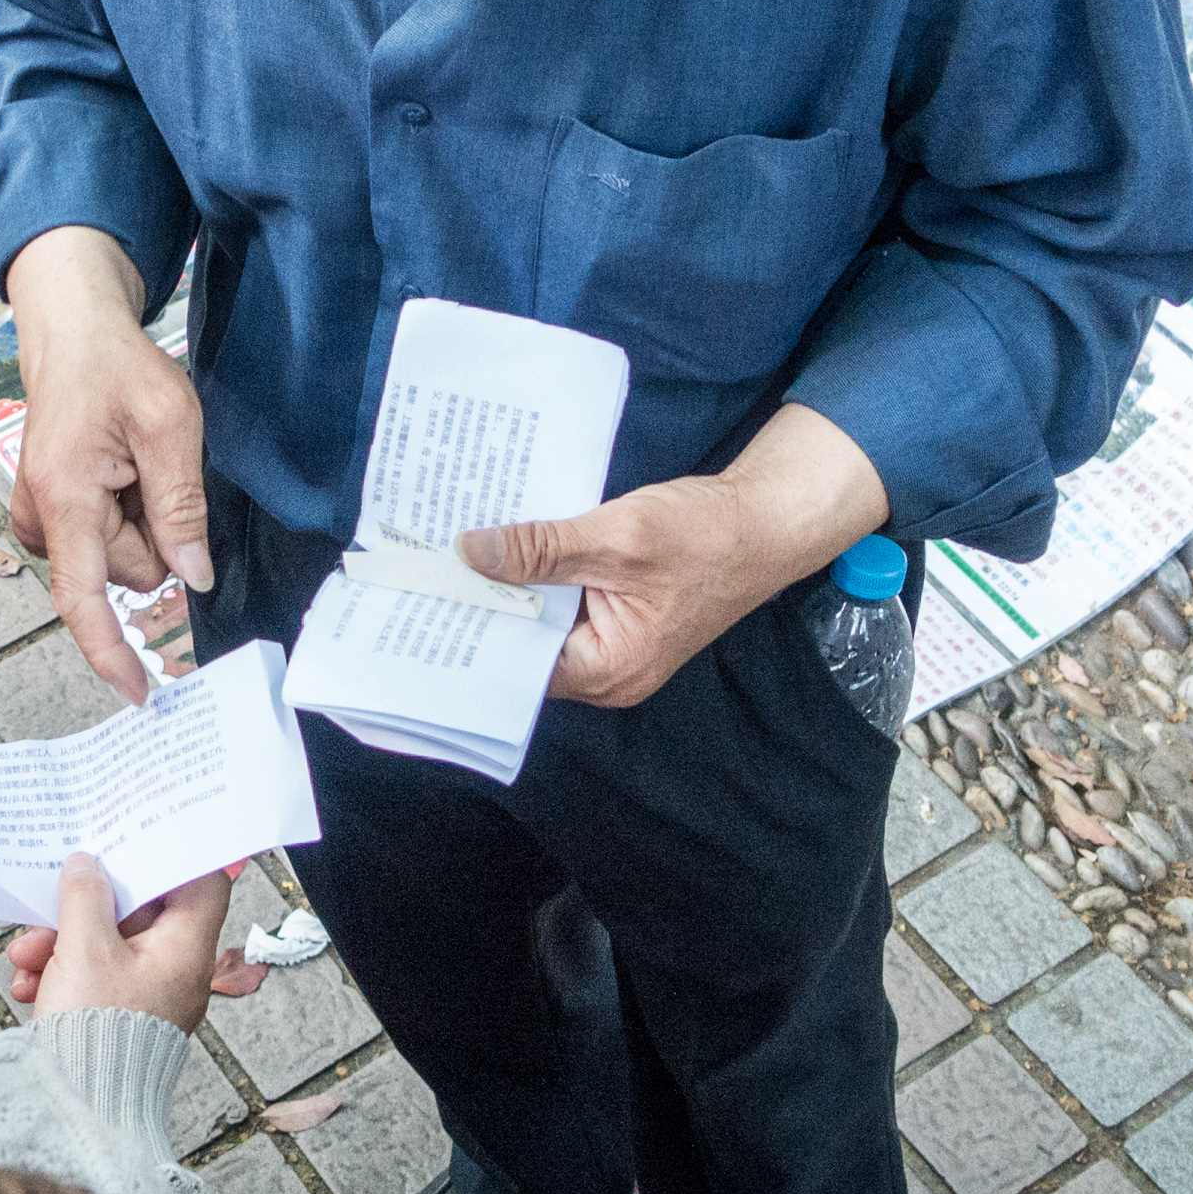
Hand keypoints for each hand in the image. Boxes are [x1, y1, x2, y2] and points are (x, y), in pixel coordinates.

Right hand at [0, 227, 211, 703]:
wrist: (72, 335)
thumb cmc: (116, 368)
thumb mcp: (170, 424)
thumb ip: (181, 507)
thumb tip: (191, 580)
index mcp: (66, 497)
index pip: (84, 597)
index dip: (112, 650)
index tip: (139, 692)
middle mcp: (42, 518)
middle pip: (128, 572)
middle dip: (157, 531)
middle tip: (152, 463)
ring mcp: (42, 520)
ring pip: (122, 559)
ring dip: (142, 519)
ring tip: (131, 459)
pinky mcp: (51, 518)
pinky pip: (107, 542)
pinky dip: (126, 514)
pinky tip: (119, 468)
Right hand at [6, 857, 250, 1028]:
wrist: (77, 1112)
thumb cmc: (95, 1033)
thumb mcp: (84, 950)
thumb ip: (85, 897)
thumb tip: (86, 865)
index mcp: (185, 950)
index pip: (200, 884)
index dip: (170, 857)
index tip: (134, 840)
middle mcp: (175, 972)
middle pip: (139, 914)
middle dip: (85, 908)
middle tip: (53, 900)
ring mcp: (147, 996)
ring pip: (106, 947)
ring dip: (61, 943)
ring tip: (27, 955)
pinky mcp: (118, 1017)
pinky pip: (92, 980)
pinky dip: (60, 975)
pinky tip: (29, 985)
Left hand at [457, 404, 888, 709]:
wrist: (769, 521)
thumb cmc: (708, 535)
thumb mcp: (618, 536)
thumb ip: (542, 549)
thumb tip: (469, 553)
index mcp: (609, 670)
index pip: (516, 665)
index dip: (470, 630)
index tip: (422, 598)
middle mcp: (608, 672)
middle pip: (524, 646)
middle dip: (482, 606)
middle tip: (424, 567)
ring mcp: (615, 646)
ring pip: (542, 622)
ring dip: (509, 586)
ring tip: (452, 552)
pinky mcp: (620, 616)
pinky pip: (563, 603)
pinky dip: (538, 576)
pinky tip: (505, 543)